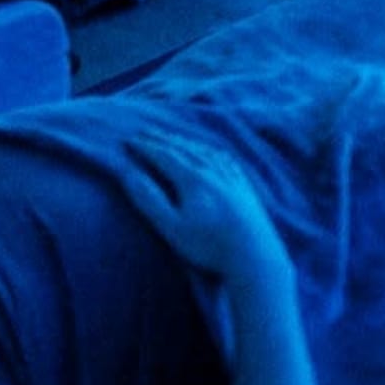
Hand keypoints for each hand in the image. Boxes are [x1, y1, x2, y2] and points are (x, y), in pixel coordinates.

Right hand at [89, 121, 286, 291]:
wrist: (255, 254)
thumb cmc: (209, 245)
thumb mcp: (172, 227)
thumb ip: (150, 199)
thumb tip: (130, 174)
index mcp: (193, 178)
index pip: (164, 155)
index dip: (146, 147)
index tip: (129, 140)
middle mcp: (213, 171)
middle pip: (184, 148)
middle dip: (162, 138)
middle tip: (145, 130)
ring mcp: (232, 176)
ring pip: (204, 151)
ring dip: (184, 141)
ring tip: (171, 137)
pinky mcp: (245, 186)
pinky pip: (225, 159)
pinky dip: (210, 150)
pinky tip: (210, 152)